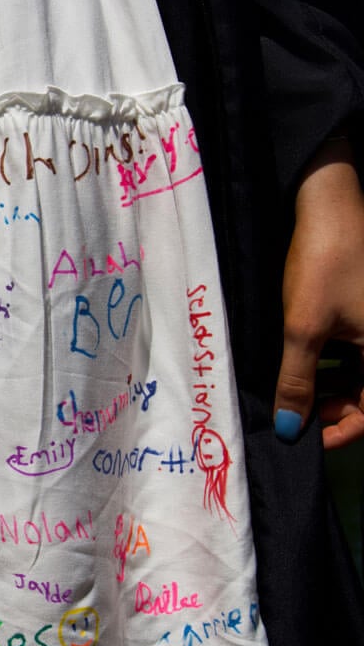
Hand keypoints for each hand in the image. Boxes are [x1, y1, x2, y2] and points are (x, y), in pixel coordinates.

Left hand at [275, 136, 363, 448]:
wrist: (330, 205)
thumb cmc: (326, 265)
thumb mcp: (305, 329)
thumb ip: (297, 381)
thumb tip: (291, 427)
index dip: (341, 430)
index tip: (305, 439)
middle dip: (329, 409)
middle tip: (290, 417)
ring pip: (355, 372)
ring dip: (324, 387)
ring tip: (288, 393)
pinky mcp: (360, 309)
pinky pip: (349, 348)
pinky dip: (325, 362)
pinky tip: (297, 364)